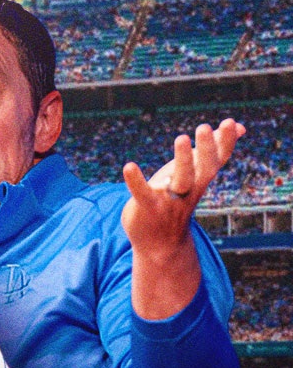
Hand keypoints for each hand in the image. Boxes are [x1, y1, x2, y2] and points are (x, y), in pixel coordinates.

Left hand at [121, 119, 244, 318]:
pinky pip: (143, 194)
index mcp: (200, 180)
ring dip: (182, 161)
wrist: (160, 244)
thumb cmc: (177, 200)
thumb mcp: (194, 175)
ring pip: (181, 180)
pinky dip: (136, 181)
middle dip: (205, 149)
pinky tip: (129, 166)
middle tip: (204, 127)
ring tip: (181, 138)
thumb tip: (238, 126)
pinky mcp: (147, 207)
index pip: (217, 161)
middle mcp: (189, 190)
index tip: (230, 123)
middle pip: (202, 170)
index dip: (224, 143)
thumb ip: (212, 151)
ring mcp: (169, 199)